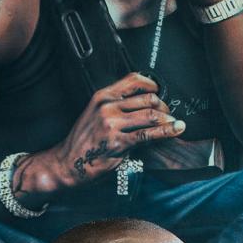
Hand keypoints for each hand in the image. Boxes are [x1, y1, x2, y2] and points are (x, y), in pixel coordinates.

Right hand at [18, 73, 184, 192]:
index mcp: (102, 96)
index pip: (133, 80)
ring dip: (167, 120)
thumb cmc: (83, 142)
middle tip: (168, 115)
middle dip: (163, 107)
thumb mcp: (95, 114)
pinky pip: (148, 134)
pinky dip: (166, 132)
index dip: (152, 84)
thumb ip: (116, 107)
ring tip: (174, 124)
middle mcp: (107, 106)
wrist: (67, 163)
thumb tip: (144, 105)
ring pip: (151, 115)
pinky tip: (176, 130)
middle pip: (147, 98)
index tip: (159, 91)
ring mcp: (111, 124)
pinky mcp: (117, 142)